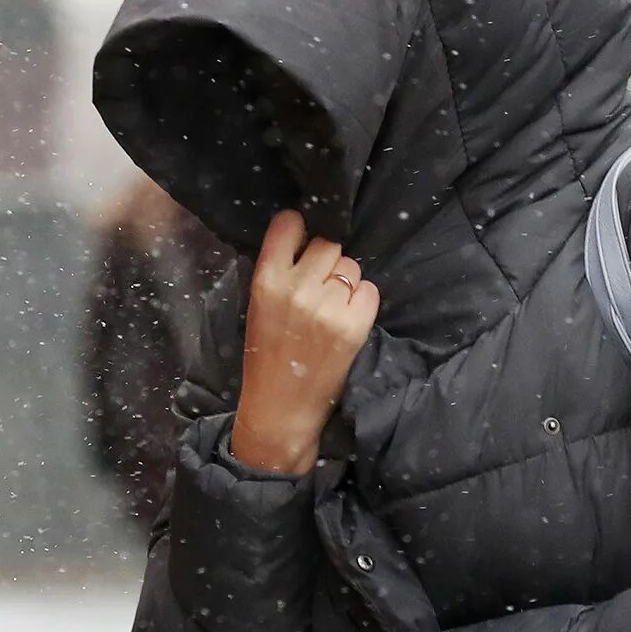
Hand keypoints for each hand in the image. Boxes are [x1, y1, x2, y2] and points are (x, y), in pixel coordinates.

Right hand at [230, 210, 378, 474]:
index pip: (289, 224)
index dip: (301, 230)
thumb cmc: (267, 354)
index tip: (303, 242)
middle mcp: (297, 287)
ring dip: (347, 282)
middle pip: (328, 244)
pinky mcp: (353, 325)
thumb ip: (281, 270)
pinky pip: (370, 290)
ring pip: (352, 266)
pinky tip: (348, 320)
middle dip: (328, 261)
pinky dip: (363, 302)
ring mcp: (327, 306)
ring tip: (332, 309)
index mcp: (266, 280)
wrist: (280, 407)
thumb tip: (310, 235)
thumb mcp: (260, 305)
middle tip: (321, 288)